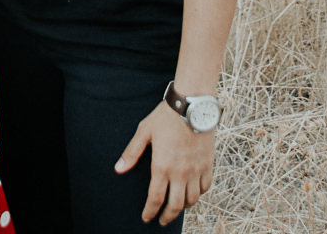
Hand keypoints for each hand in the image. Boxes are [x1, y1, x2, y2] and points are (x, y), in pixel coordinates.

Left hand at [115, 101, 216, 225]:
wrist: (192, 104)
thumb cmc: (165, 116)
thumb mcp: (144, 132)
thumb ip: (132, 153)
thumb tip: (118, 169)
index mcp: (162, 166)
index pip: (155, 199)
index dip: (150, 212)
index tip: (147, 218)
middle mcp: (180, 172)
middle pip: (175, 205)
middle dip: (167, 217)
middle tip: (161, 221)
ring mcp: (196, 170)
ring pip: (192, 199)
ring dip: (183, 208)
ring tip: (176, 208)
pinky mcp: (208, 164)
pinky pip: (205, 187)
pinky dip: (198, 194)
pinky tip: (192, 193)